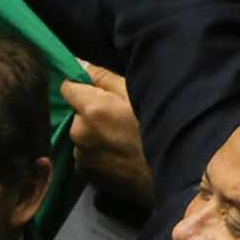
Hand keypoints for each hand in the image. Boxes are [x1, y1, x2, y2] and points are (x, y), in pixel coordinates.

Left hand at [61, 64, 152, 208]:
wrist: (173, 173)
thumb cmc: (158, 128)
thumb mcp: (136, 94)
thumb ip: (103, 77)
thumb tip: (79, 64)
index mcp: (92, 110)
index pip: (66, 88)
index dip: (80, 87)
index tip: (95, 91)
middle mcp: (79, 133)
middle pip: (75, 114)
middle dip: (89, 114)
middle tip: (117, 119)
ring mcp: (81, 157)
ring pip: (81, 136)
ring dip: (92, 135)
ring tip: (119, 140)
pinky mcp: (87, 175)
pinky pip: (86, 155)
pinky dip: (96, 153)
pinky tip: (117, 155)